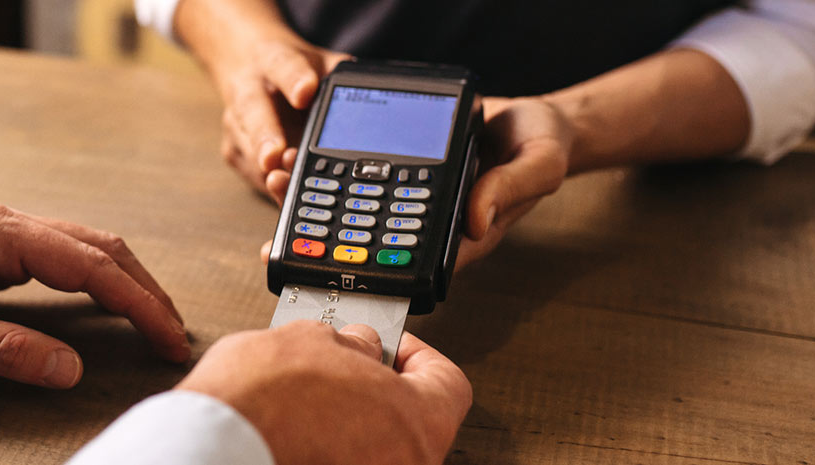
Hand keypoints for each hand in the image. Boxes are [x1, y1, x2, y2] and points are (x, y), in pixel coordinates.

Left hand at [0, 202, 189, 388]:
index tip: (166, 336)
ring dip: (121, 282)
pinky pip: (54, 257)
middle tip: (172, 334)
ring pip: (79, 248)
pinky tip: (99, 301)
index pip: (91, 263)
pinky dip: (90, 279)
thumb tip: (65, 367)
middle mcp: (2, 223)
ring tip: (149, 319)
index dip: (137, 302)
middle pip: (97, 247)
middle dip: (143, 289)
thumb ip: (0, 349)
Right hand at [176, 0, 349, 202]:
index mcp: (271, 60)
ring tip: (282, 180)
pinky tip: (281, 191)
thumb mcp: (317, 60)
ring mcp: (236, 123)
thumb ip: (340, 72)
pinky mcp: (234, 150)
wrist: (246, 66)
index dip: (294, 79)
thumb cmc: (290, 70)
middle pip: (253, 112)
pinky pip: (251, 173)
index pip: (283, 66)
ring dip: (267, 168)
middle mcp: (247, 90)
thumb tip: (371, 90)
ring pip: (248, 148)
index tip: (306, 90)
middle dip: (265, 136)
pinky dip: (267, 184)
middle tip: (276, 156)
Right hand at [176, 322, 470, 464]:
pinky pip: (340, 460)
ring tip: (306, 396)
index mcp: (419, 425)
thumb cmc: (261, 404)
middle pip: (408, 420)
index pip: (447, 384)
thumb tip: (356, 345)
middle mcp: (404, 464)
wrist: (212, 448)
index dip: (418, 355)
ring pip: (372, 445)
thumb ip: (349, 343)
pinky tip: (293, 425)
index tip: (390, 344)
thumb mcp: (311, 341)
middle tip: (342, 365)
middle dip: (375, 388)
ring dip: (346, 419)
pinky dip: (324, 446)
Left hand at [252, 97, 572, 266]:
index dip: (364, 272)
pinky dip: (325, 176)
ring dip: (312, 202)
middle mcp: (425, 227)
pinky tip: (295, 162)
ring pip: (351, 214)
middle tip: (277, 214)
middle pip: (365, 244)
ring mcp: (408, 204)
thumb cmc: (540, 145)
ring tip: (274, 178)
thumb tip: (474, 223)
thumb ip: (510, 190)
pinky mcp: (397, 178)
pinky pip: (356, 183)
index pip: (408, 267)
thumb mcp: (538, 163)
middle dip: (318, 235)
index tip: (325, 265)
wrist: (531, 121)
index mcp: (457, 237)